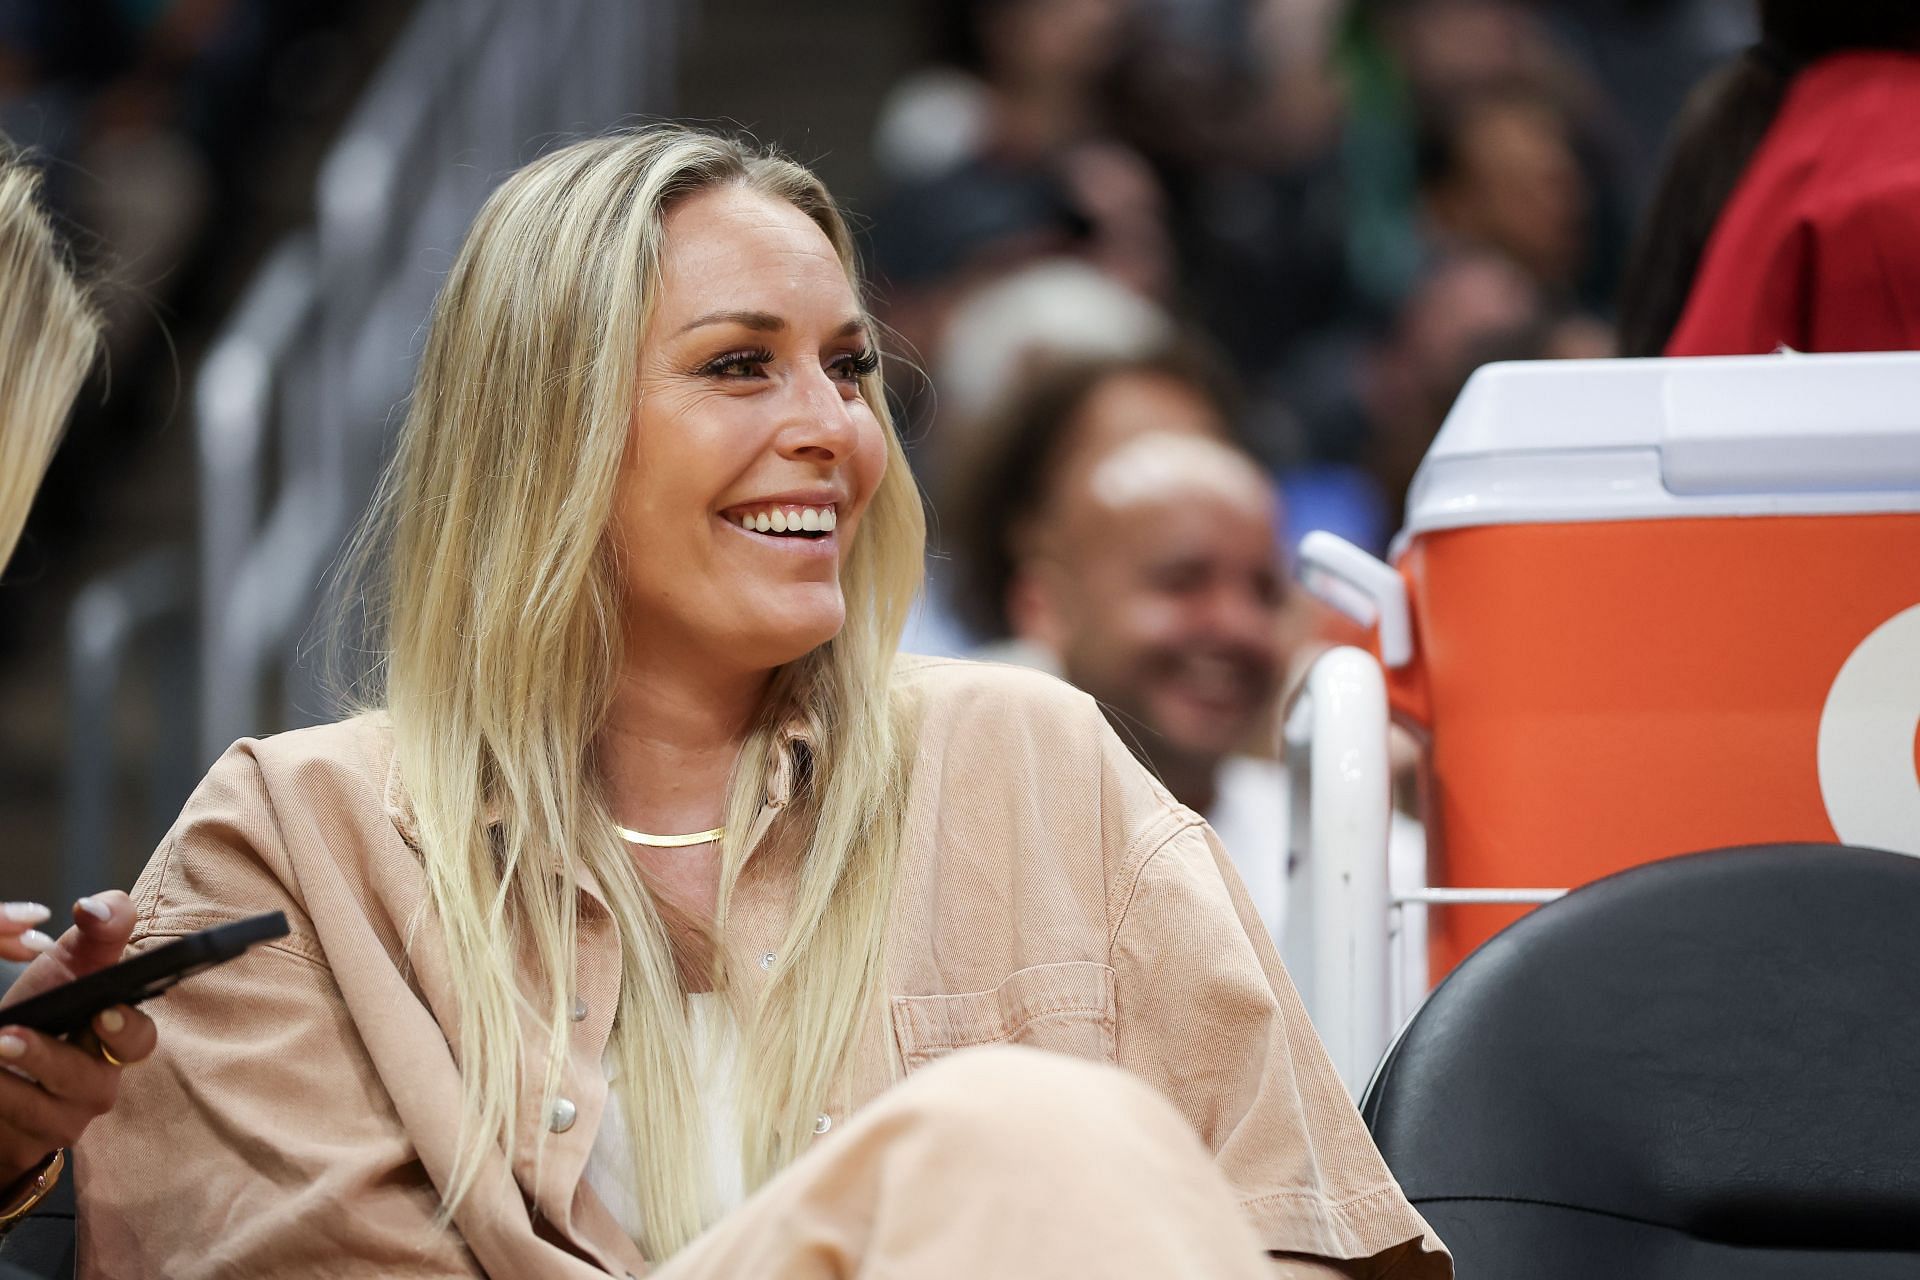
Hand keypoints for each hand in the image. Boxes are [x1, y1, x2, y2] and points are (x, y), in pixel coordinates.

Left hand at [0, 892, 157, 1192]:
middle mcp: (106, 1072)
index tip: (104, 1012)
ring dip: (32, 1066)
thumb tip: (98, 909)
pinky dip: (6, 1094)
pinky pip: (29, 1122)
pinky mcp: (44, 1136)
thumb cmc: (43, 1013)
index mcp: (119, 1029)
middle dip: (75, 1052)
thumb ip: (99, 929)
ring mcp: (77, 1108)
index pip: (140, 1033)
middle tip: (36, 1031)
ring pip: (66, 1097)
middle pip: (107, 1076)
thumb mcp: (66, 964)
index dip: (128, 1025)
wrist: (4, 1073)